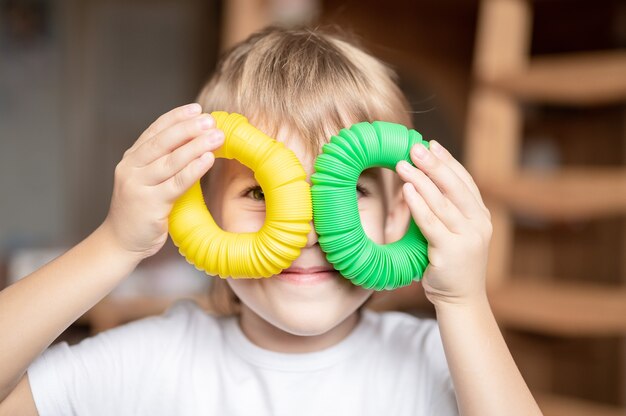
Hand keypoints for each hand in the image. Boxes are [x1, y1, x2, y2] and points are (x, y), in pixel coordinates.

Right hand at [103, 103, 223, 259]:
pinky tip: (208, 159)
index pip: (155, 131)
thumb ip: (162, 163)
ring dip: (196, 145)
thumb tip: (195, 142)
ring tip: (217, 136)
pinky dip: (194, 169)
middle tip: (210, 120)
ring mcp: (139, 186)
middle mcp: (132, 168)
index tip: (196, 109)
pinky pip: (176, 183)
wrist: (120, 242)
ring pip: (171, 160)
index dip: (176, 118)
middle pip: (163, 142)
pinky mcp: (150, 204)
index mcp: (131, 159)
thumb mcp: (147, 181)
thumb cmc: (140, 211)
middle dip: (188, 128)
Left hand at [396, 140, 492, 306]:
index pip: (465, 181)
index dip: (448, 161)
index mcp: (481, 216)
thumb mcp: (455, 233)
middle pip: (455, 186)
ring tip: (405, 163)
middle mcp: (478, 224)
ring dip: (421, 180)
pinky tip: (407, 190)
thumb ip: (447, 211)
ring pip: (442, 202)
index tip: (432, 144)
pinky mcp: (451, 251)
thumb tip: (424, 182)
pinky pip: (431, 223)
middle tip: (416, 147)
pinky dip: (418, 204)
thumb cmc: (451, 265)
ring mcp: (467, 238)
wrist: (461, 301)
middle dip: (434, 164)